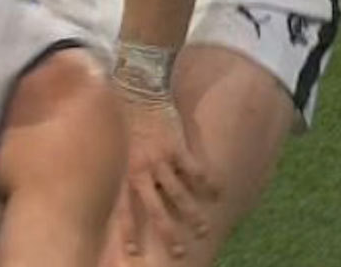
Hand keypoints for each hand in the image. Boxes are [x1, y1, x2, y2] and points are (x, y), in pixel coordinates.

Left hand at [116, 96, 214, 260]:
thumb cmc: (129, 123)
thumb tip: (133, 195)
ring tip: (202, 230)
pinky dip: (208, 182)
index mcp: (127, 172)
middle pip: (155, 210)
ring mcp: (160, 159)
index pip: (124, 209)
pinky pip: (195, 170)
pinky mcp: (177, 146)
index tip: (134, 254)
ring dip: (192, 214)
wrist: (138, 90)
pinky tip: (219, 193)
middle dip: (167, 233)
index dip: (128, 232)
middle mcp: (142, 169)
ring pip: (179, 194)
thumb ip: (128, 173)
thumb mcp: (122, 151)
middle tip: (178, 252)